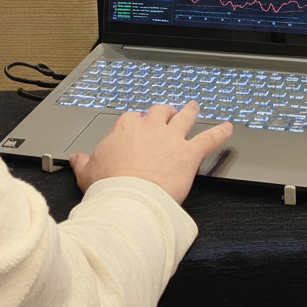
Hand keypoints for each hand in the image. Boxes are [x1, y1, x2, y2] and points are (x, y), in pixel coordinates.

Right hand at [69, 102, 233, 204]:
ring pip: (184, 118)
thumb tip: (76, 158)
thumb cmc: (109, 188)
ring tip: (194, 106)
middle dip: (164, 111)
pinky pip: (210, 139)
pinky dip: (221, 132)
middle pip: (160, 111)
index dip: (137, 122)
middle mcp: (150, 129)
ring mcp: (172, 139)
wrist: (129, 200)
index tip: (138, 126)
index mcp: (125, 130)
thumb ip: (83, 162)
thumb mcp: (87, 173)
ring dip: (190, 111)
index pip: (132, 119)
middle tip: (167, 111)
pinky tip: (229, 128)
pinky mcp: (190, 154)